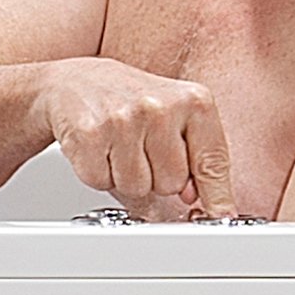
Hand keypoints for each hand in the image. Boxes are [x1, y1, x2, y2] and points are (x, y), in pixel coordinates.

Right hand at [37, 57, 236, 218]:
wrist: (73, 80)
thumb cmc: (128, 98)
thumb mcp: (174, 114)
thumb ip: (193, 154)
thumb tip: (194, 197)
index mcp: (192, 100)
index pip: (212, 163)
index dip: (216, 196)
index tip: (221, 215)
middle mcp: (160, 108)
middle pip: (172, 184)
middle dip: (155, 177)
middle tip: (140, 149)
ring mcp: (124, 120)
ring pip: (137, 188)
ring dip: (125, 177)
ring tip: (118, 147)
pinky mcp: (90, 134)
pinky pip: (102, 181)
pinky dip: (98, 173)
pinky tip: (98, 148)